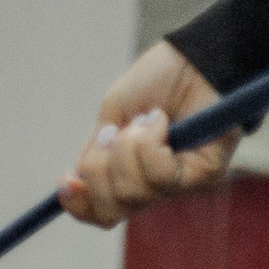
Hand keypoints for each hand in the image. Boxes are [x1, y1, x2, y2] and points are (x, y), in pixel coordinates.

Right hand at [59, 42, 237, 227]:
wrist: (195, 56)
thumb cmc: (156, 80)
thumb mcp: (112, 116)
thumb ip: (95, 153)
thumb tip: (76, 183)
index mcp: (127, 175)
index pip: (100, 212)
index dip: (79, 206)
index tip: (66, 181)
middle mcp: (152, 187)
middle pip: (111, 210)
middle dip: (100, 170)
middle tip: (115, 132)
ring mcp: (178, 184)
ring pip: (132, 194)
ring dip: (128, 150)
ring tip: (147, 119)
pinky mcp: (202, 174)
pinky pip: (160, 178)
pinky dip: (151, 146)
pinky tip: (161, 122)